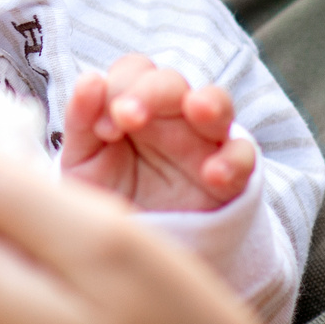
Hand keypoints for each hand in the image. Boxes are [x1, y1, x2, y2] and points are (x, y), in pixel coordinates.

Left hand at [60, 55, 255, 211]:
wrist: (131, 252)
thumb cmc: (107, 194)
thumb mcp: (83, 163)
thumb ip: (81, 121)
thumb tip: (90, 78)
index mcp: (134, 105)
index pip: (133, 71)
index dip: (118, 87)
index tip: (102, 129)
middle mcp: (171, 117)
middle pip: (170, 82)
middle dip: (150, 93)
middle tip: (128, 117)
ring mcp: (203, 143)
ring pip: (218, 103)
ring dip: (209, 102)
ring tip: (197, 110)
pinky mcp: (230, 177)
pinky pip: (243, 156)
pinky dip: (233, 160)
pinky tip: (213, 174)